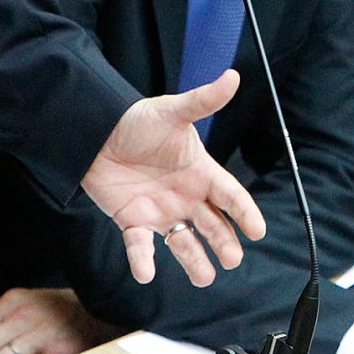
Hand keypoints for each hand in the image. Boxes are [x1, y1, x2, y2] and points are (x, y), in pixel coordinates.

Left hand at [81, 69, 266, 286]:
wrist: (96, 131)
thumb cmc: (138, 120)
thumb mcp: (172, 111)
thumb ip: (203, 100)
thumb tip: (233, 76)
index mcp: (200, 172)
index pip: (230, 195)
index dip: (244, 212)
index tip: (257, 231)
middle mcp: (185, 195)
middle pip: (212, 224)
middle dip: (224, 242)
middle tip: (232, 259)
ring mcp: (160, 210)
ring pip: (183, 241)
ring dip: (194, 260)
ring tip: (205, 277)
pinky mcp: (132, 220)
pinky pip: (140, 245)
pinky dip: (143, 259)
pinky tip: (146, 273)